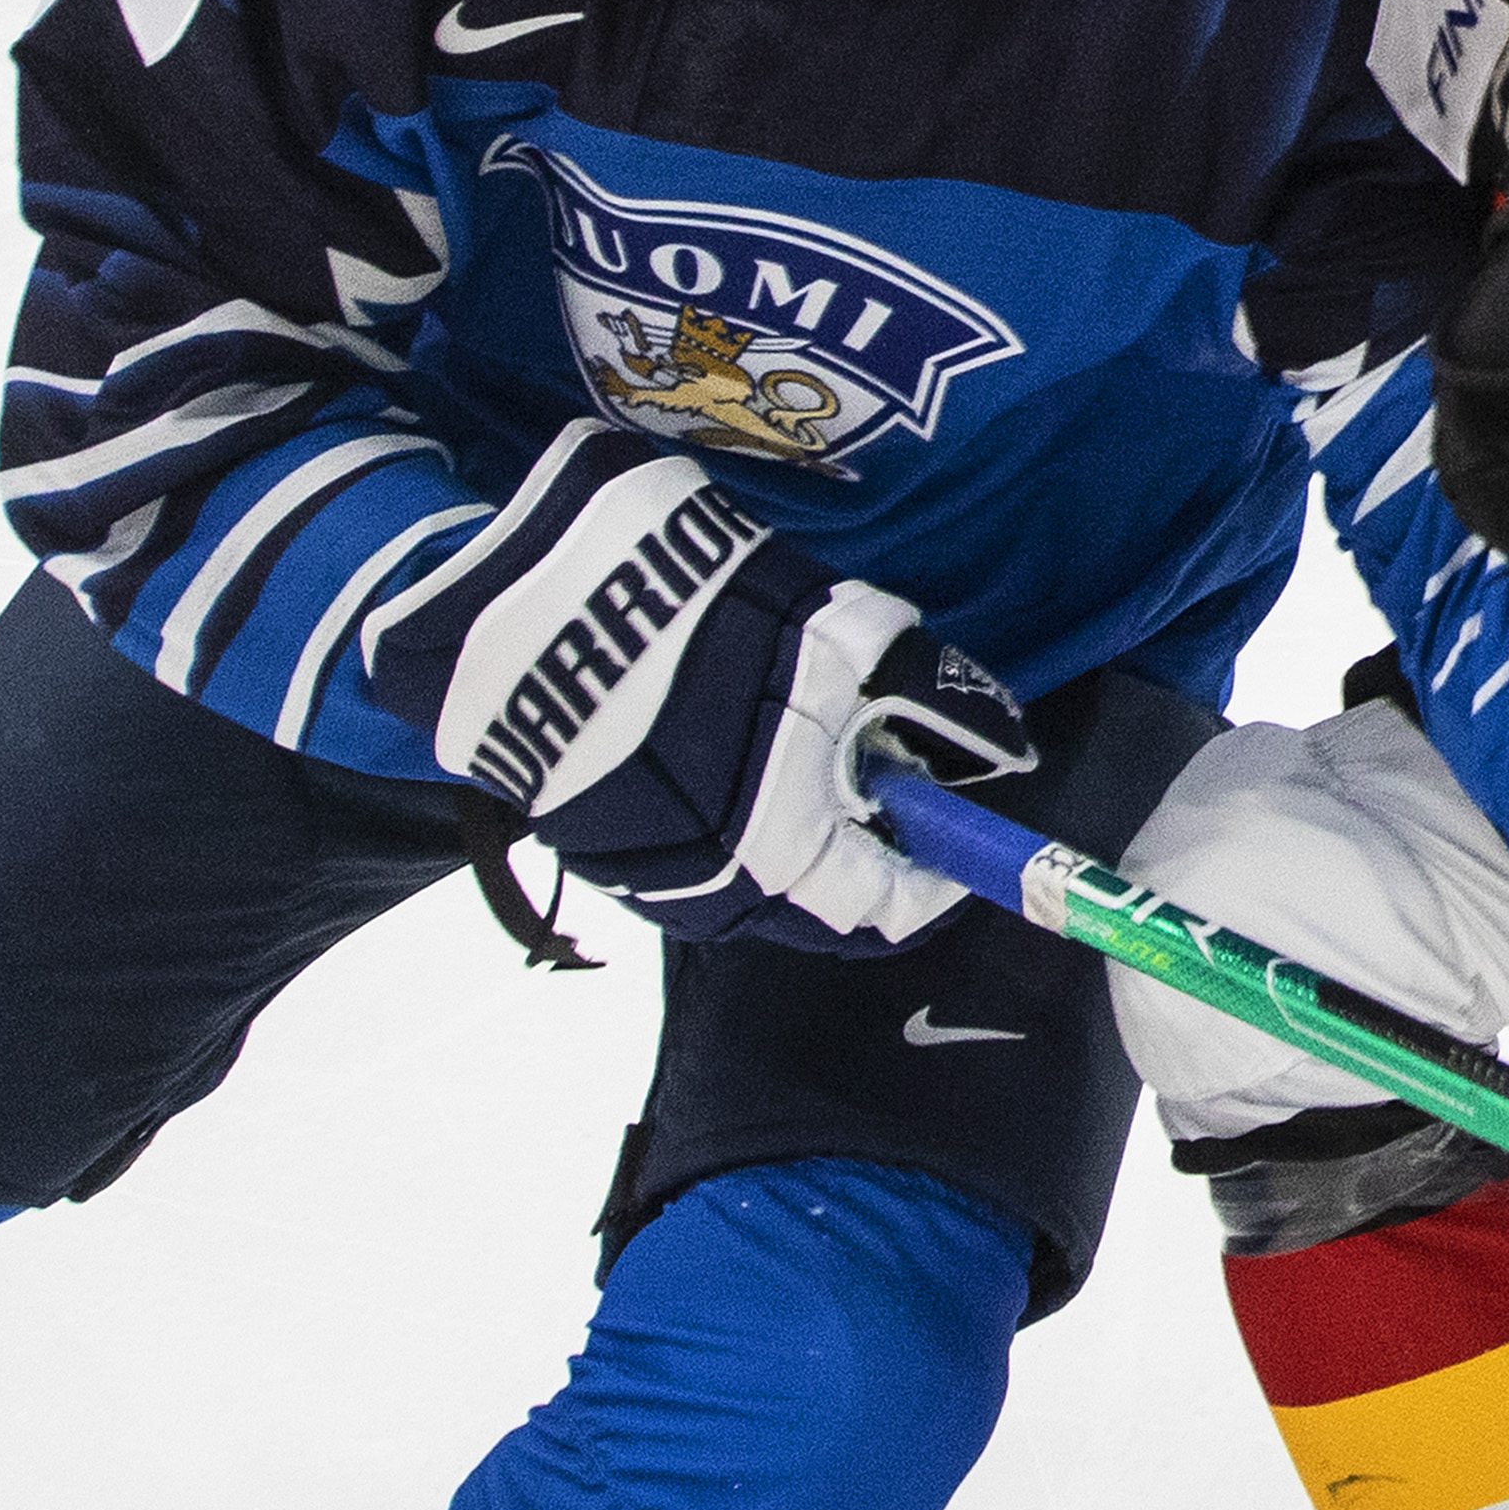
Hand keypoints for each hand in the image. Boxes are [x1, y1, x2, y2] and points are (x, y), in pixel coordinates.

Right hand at [363, 432, 1019, 953]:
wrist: (508, 602)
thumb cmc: (691, 614)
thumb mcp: (832, 631)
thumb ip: (925, 699)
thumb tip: (1000, 748)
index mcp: (781, 856)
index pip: (888, 908)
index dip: (942, 864)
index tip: (966, 811)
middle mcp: (712, 891)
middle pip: (822, 895)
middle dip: (867, 830)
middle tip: (882, 747)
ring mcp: (644, 877)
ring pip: (756, 872)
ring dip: (798, 815)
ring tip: (801, 723)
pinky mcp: (593, 846)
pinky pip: (693, 849)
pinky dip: (733, 806)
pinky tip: (726, 732)